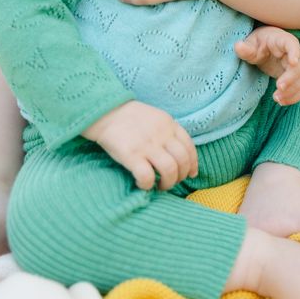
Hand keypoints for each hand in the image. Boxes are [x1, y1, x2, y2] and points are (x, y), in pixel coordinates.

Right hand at [83, 100, 197, 189]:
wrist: (106, 112)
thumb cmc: (131, 117)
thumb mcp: (156, 117)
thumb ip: (168, 131)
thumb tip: (178, 153)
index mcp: (169, 124)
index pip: (189, 146)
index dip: (193, 164)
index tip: (190, 174)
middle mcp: (162, 134)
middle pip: (183, 161)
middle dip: (181, 176)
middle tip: (172, 181)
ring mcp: (147, 145)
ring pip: (169, 170)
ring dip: (168, 183)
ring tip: (160, 186)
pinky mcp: (131, 155)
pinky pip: (147, 176)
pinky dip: (148, 185)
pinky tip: (142, 184)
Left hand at [235, 27, 299, 105]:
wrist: (264, 48)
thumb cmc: (258, 43)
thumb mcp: (250, 44)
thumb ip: (246, 48)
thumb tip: (238, 46)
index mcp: (282, 40)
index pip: (292, 43)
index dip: (294, 52)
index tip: (293, 62)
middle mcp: (294, 52)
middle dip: (292, 77)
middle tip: (279, 87)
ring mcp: (297, 65)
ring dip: (293, 90)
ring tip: (277, 98)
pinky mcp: (296, 76)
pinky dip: (295, 96)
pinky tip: (282, 101)